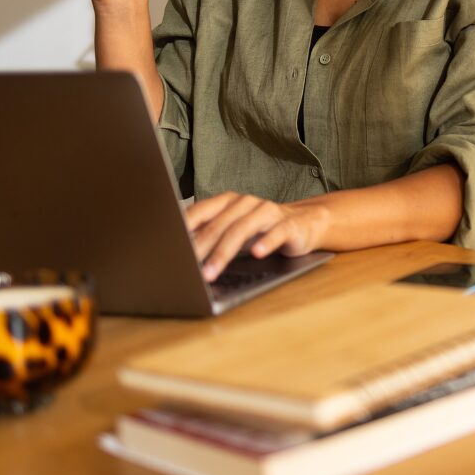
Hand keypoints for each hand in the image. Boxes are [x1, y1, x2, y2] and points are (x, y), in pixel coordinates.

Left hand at [186, 192, 330, 281]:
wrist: (305, 224)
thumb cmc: (261, 230)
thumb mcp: (233, 231)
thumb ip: (208, 234)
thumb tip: (175, 250)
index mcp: (228, 202)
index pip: (201, 211)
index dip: (184, 228)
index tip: (169, 246)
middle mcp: (246, 203)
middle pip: (219, 225)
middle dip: (201, 248)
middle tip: (187, 269)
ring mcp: (268, 212)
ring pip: (243, 230)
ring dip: (224, 252)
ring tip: (212, 272)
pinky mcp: (290, 225)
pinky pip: (277, 233)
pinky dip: (266, 243)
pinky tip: (257, 254)